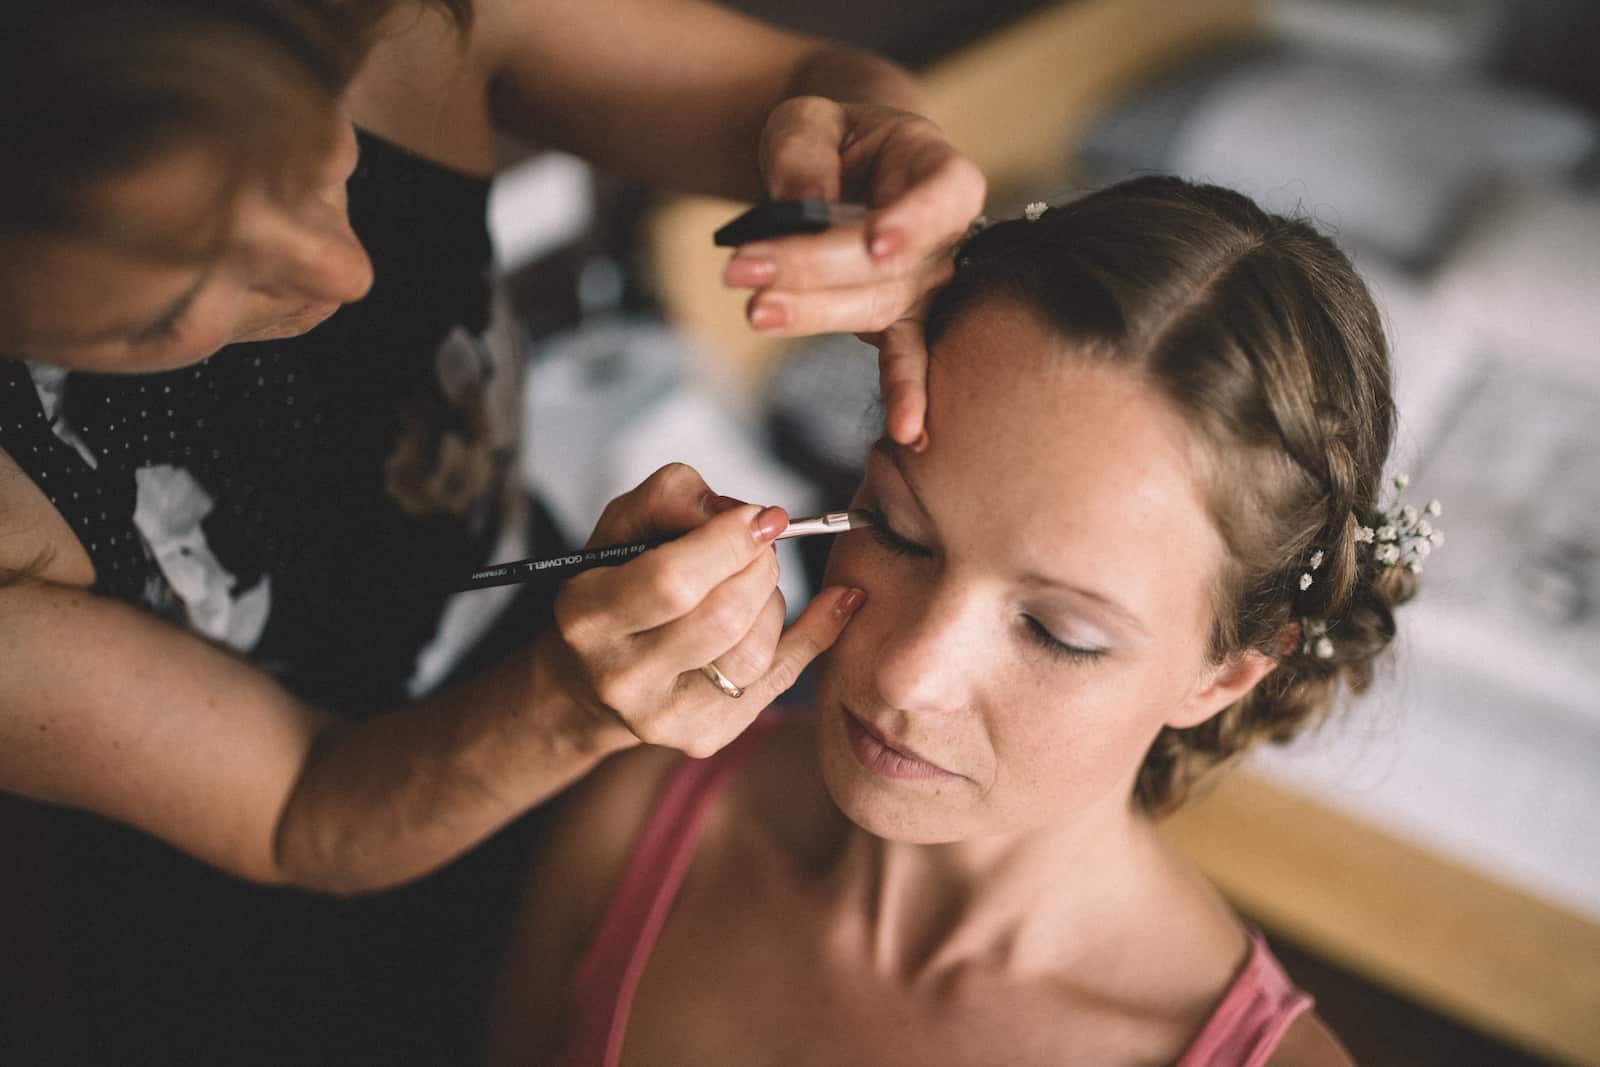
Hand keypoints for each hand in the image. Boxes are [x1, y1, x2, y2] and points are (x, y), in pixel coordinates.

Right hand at [543, 463, 863, 757]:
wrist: (590, 679)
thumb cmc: (614, 587)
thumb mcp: (623, 526)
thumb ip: (674, 496)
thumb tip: (743, 515)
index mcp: (588, 618)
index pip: (673, 582)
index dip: (730, 543)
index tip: (760, 516)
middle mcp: (622, 678)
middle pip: (723, 618)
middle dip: (758, 567)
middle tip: (758, 547)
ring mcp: (665, 718)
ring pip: (755, 652)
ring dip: (773, 600)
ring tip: (755, 581)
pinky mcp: (706, 734)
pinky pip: (783, 677)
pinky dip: (819, 631)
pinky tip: (837, 601)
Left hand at [722, 96, 983, 449]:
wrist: (840, 165)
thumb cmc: (833, 139)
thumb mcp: (808, 119)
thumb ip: (803, 152)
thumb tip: (802, 204)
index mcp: (938, 171)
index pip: (941, 196)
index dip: (913, 221)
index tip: (875, 242)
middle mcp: (945, 237)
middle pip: (890, 264)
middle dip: (814, 269)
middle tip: (745, 271)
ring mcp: (925, 286)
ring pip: (877, 309)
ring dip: (813, 314)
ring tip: (756, 310)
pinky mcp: (897, 321)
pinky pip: (903, 359)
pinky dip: (904, 393)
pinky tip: (907, 433)